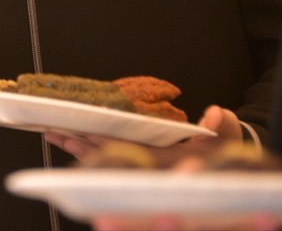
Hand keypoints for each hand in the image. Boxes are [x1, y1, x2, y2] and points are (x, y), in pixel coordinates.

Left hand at [45, 105, 244, 162]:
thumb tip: (215, 114)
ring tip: (54, 134)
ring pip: (105, 160)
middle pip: (111, 158)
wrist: (224, 168)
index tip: (85, 136)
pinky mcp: (136, 164)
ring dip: (79, 149)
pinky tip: (69, 140)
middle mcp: (150, 169)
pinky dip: (88, 151)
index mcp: (168, 162)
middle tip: (57, 133)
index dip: (109, 147)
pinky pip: (108, 159)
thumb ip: (222, 126)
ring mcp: (141, 169)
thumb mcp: (227, 137)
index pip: (134, 153)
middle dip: (83, 147)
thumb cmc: (222, 150)